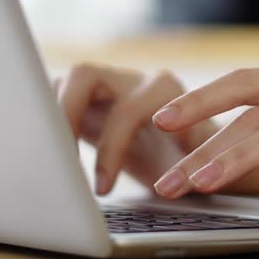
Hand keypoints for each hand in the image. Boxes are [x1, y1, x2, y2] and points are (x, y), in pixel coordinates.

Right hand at [54, 63, 216, 195]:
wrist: (192, 157)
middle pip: (86, 75)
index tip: (104, 184)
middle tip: (65, 162)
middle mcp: (133, 81)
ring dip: (54, 118)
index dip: (113, 143)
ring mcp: (108, 87)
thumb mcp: (209, 159)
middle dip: (70, 115)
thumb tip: (189, 151)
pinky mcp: (89, 101)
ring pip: (67, 82)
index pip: (130, 106)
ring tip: (54, 162)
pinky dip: (49, 122)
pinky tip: (53, 157)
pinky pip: (58, 97)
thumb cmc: (203, 158)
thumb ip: (202, 150)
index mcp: (165, 90)